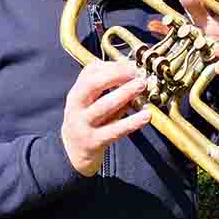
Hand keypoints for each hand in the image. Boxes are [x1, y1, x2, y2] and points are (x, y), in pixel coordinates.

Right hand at [62, 61, 151, 176]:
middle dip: (115, 76)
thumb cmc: (87, 120)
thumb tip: (132, 73)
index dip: (111, 67)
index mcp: (76, 93)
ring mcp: (83, 125)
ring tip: (142, 86)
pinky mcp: (94, 142)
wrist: (72, 152)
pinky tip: (146, 115)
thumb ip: (106, 89)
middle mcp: (76, 107)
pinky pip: (114, 130)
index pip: (90, 73)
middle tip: (136, 74)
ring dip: (124, 94)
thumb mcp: (89, 102)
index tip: (131, 66)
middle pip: (92, 85)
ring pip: (103, 106)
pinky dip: (132, 122)